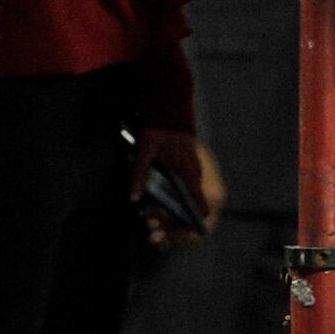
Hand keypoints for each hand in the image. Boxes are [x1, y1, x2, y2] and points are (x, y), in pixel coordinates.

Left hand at [132, 127, 220, 246]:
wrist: (169, 109)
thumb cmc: (159, 130)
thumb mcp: (145, 152)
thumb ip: (139, 175)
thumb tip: (133, 198)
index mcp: (190, 176)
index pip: (202, 208)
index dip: (188, 221)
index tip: (167, 223)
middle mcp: (195, 178)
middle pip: (191, 211)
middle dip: (171, 223)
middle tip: (150, 224)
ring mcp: (192, 175)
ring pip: (186, 203)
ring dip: (170, 214)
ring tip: (149, 217)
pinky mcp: (186, 171)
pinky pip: (184, 194)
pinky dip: (171, 204)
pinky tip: (154, 205)